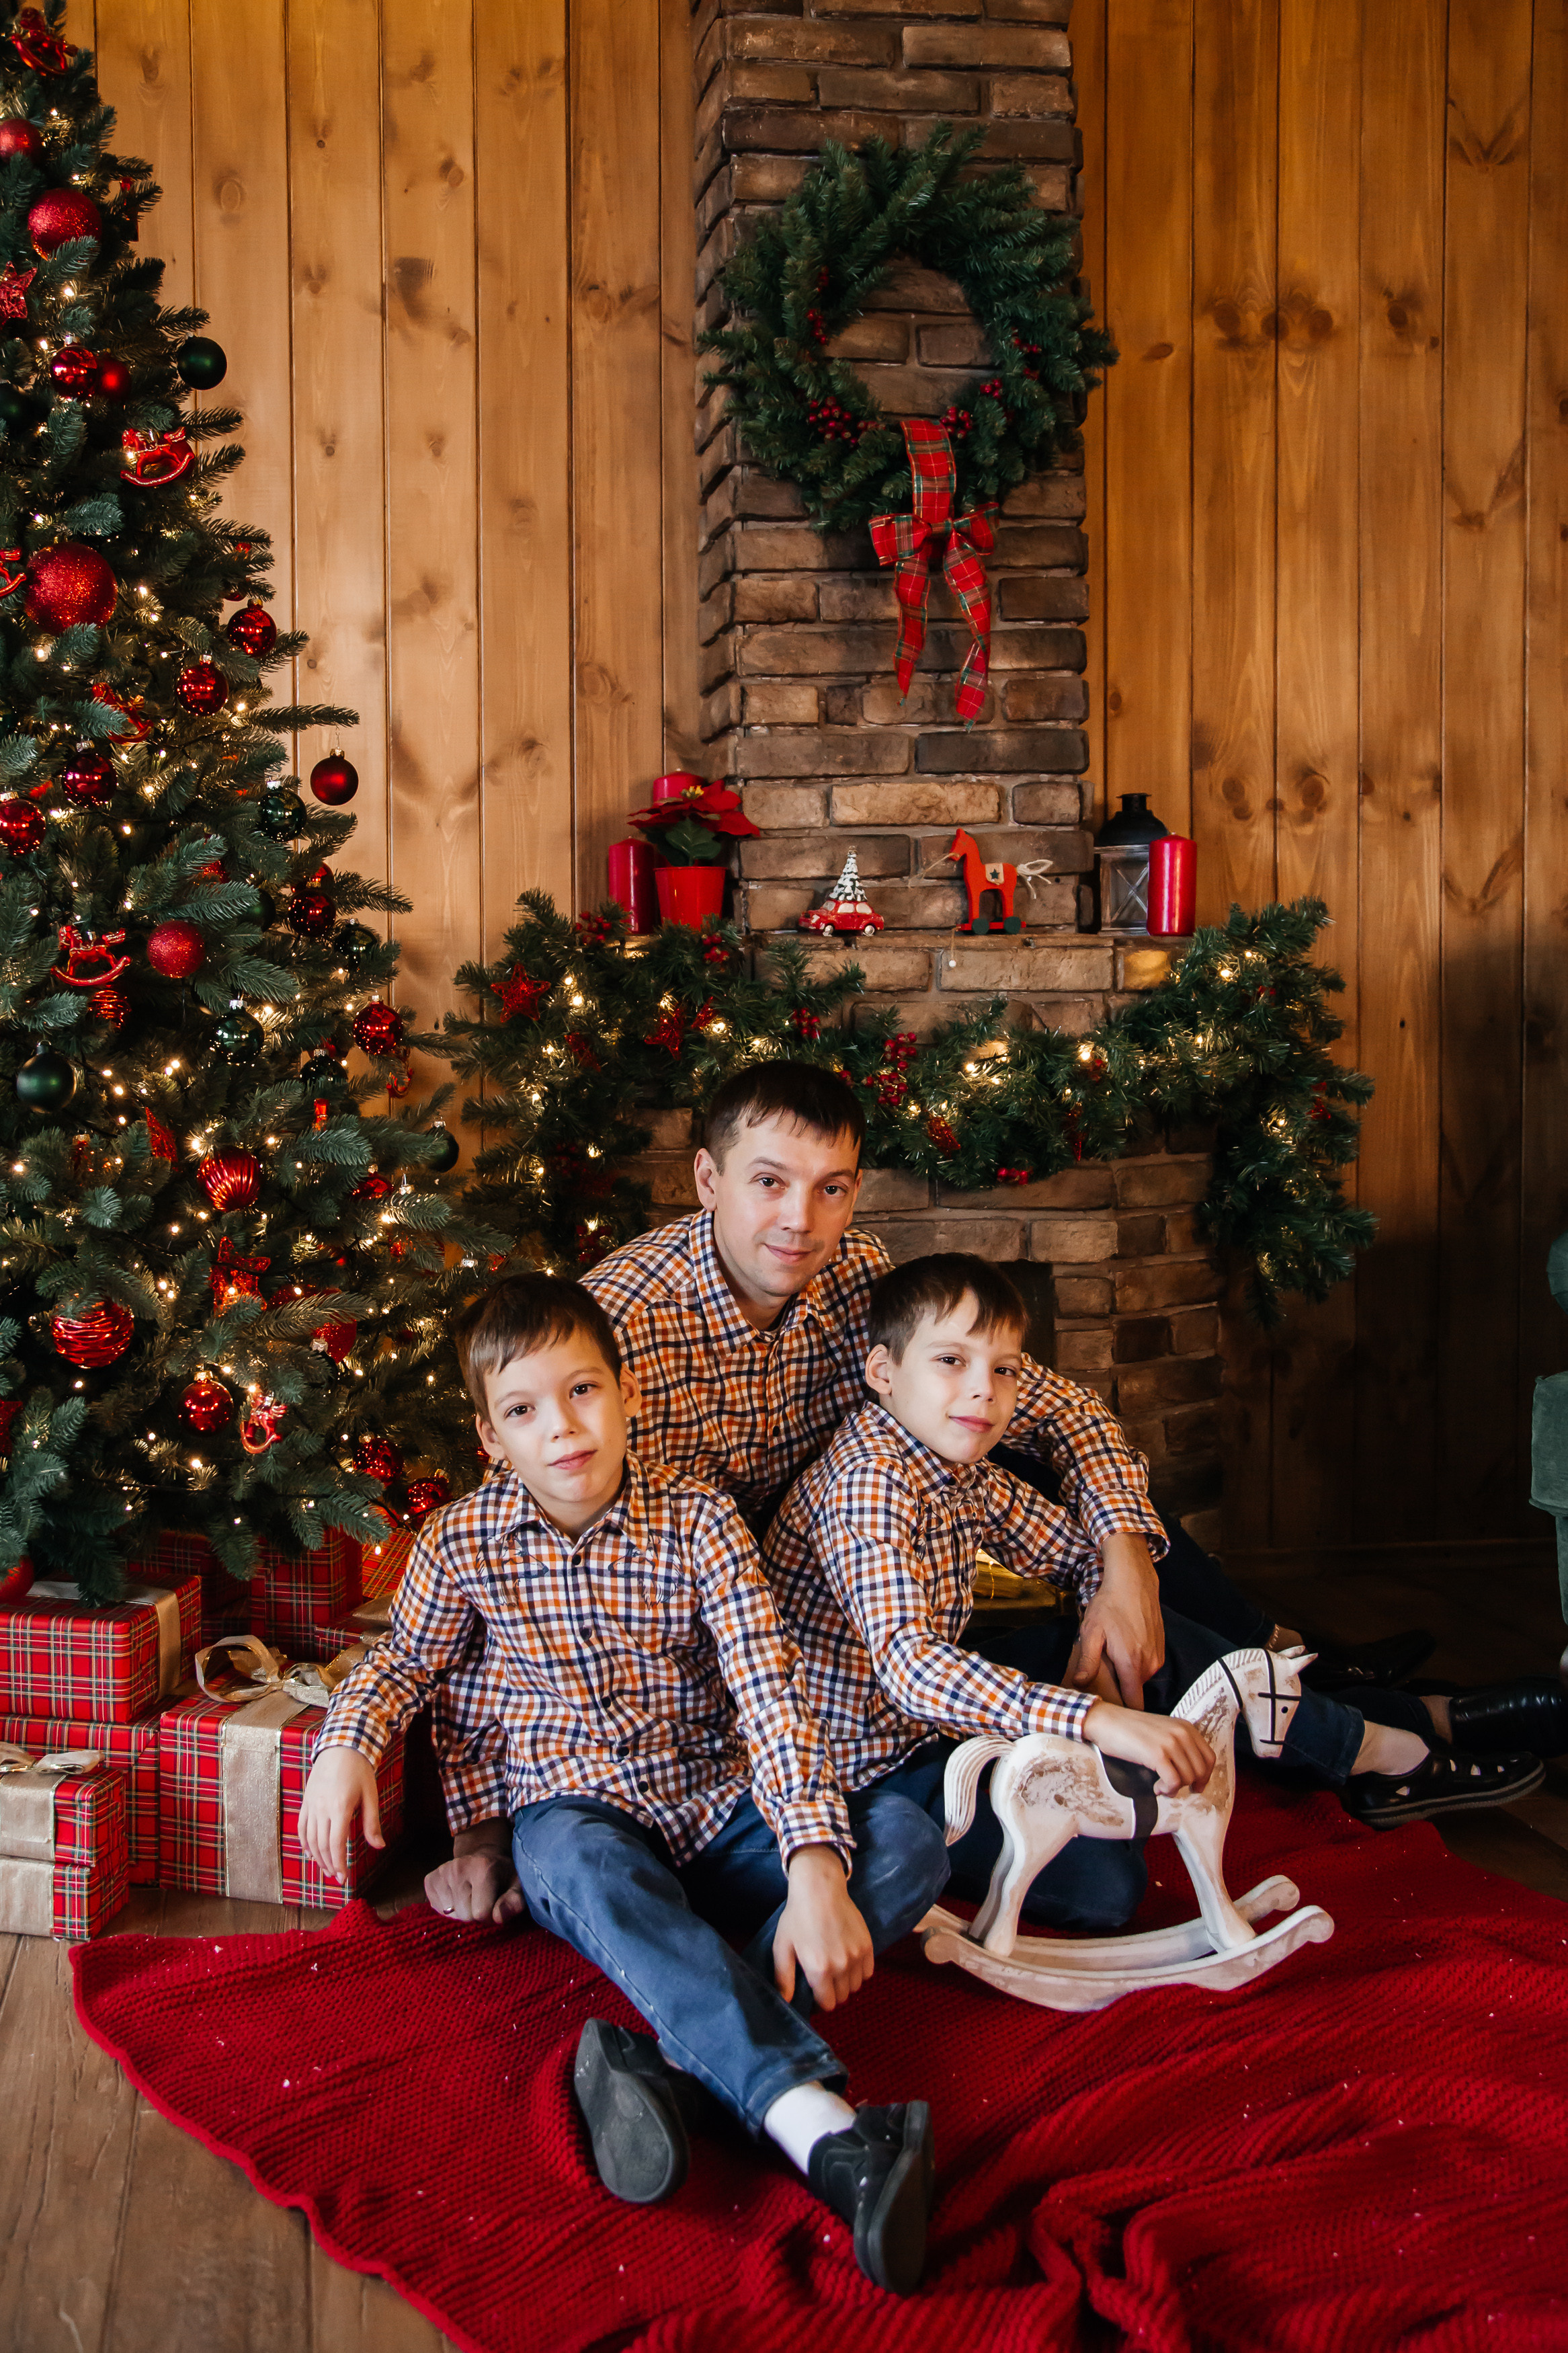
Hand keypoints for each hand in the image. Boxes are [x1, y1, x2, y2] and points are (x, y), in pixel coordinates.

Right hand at [299, 1746, 383, 1882]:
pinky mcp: (305, 1802)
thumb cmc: (359, 1770)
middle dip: (329, 1865)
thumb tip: (379, 1846)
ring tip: (326, 1869)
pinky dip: (305, 1843)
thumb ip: (372, 1823)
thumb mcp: (370, 1795)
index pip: (336, 1844)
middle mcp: (322, 1808)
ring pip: (310, 1839)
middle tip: (337, 1877)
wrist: (340, 1747)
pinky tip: (310, 1853)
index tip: (344, 1878)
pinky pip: (301, 1827)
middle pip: (322, 1845)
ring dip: (317, 1857)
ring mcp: (311, 1805)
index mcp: (340, 1807)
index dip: (339, 1863)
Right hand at [425, 1820, 525, 1923]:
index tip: (495, 1905)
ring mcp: (441, 1873)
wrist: (483, 1856)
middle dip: (475, 1915)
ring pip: (450, 1915)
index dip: (491, 1916)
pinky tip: (457, 1897)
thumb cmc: (503, 1875)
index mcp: (482, 1868)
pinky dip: (448, 1909)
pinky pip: (437, 1910)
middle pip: (465, 1915)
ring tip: (470, 1898)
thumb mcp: (517, 1885)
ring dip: (462, 1913)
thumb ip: (514, 1901)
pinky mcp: (430, 1880)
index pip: (481, 1913)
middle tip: (482, 1901)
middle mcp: (458, 1868)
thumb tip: (499, 1917)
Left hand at [773, 1844, 873, 2013]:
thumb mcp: (782, 1946)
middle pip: (842, 1997)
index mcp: (819, 1970)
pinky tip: (848, 1961)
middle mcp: (841, 1966)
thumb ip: (783, 1977)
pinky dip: (859, 1972)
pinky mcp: (868, 1944)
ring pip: (856, 1986)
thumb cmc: (797, 1916)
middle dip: (832, 1992)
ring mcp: (857, 1955)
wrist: (820, 1888)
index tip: (814, 1991)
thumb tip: (785, 2002)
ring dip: (846, 1983)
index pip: (827, 2004)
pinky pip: (868, 1972)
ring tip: (835, 1969)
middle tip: (823, 1979)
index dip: (819, 2001)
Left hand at [1067, 1534, 1163, 1708]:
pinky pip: (1146, 1666)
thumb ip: (1087, 1661)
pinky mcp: (1160, 1648)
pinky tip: (1123, 1647)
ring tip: (1111, 1658)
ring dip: (1127, 1674)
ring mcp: (1158, 1657)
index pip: (1134, 1704)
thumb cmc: (1110, 1605)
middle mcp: (1149, 1665)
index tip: (1108, 1710)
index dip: (1121, 1710)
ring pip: (1140, 1678)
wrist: (1134, 1582)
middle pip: (1135, 1691)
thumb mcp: (1091, 1632)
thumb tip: (1080, 1684)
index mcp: (1132, 1665)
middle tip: (1102, 1678)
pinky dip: (1135, 1663)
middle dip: (1119, 1689)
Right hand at [1083, 1700, 1213, 1794]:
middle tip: (1172, 1788)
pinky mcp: (1157, 1755)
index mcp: (1186, 1727)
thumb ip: (1179, 1746)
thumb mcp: (1162, 1731)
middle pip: (1201, 1771)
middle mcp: (1182, 1733)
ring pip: (1188, 1778)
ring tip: (1160, 1787)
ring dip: (1174, 1789)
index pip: (1210, 1758)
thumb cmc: (1131, 1730)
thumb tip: (1191, 1775)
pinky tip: (1156, 1788)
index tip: (1195, 1787)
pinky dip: (1167, 1790)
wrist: (1107, 1721)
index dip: (1205, 1777)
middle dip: (1188, 1785)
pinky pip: (1173, 1782)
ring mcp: (1170, 1743)